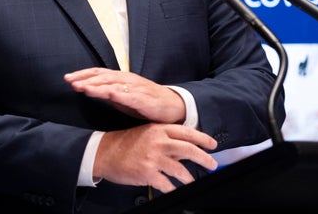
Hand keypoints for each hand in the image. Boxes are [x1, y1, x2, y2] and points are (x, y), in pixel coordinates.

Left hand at [64, 67, 186, 123]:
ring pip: (112, 85)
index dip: (83, 74)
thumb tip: (87, 90)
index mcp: (121, 78)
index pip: (98, 73)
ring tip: (82, 87)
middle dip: (85, 79)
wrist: (173, 106)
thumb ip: (106, 93)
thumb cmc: (146, 102)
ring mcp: (135, 88)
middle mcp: (127, 80)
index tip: (68, 78)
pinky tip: (107, 94)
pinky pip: (128, 96)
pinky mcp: (144, 99)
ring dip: (96, 86)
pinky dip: (116, 94)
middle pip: (102, 77)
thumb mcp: (122, 97)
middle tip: (69, 81)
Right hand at [94, 123, 217, 192]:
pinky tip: (174, 189)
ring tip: (192, 181)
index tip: (213, 145)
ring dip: (189, 178)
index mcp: (158, 129)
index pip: (187, 132)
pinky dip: (173, 188)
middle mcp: (157, 141)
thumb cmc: (124, 143)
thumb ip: (164, 138)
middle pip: (189, 149)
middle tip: (212, 164)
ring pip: (180, 169)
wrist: (104, 152)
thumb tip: (184, 147)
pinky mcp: (147, 173)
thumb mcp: (146, 133)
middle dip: (204, 158)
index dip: (203, 138)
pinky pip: (167, 184)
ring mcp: (153, 157)